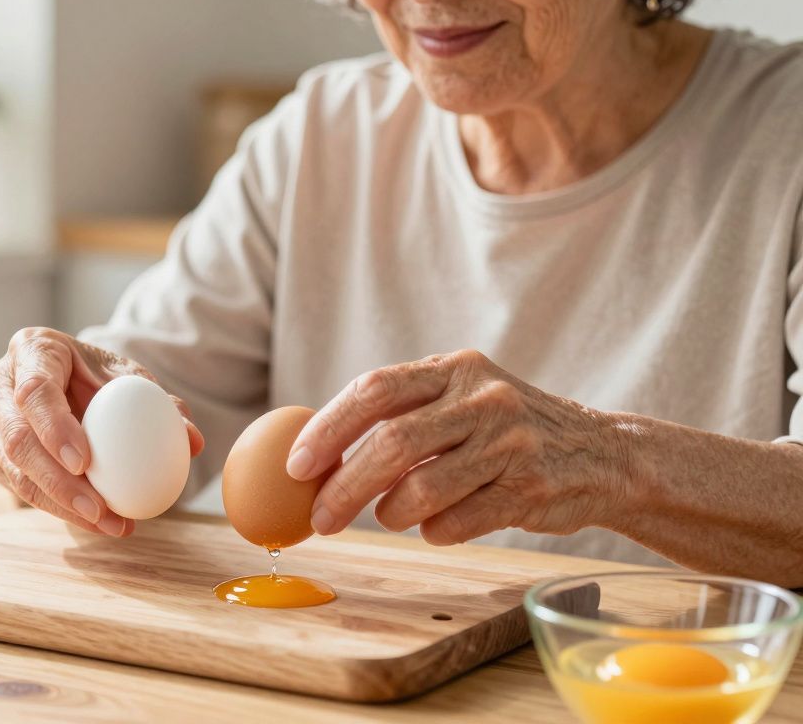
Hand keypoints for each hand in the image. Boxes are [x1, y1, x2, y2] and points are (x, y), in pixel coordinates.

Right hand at [0, 327, 204, 535]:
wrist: (78, 381)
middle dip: (56, 482)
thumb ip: (164, 404)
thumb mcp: (134, 379)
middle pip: (16, 438)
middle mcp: (0, 383)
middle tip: (99, 509)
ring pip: (14, 470)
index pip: (33, 391)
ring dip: (61, 505)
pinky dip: (59, 509)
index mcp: (32, 349)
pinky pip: (21, 488)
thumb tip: (193, 440)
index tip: (85, 463)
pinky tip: (98, 522)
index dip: (54, 428)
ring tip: (109, 524)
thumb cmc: (105, 376)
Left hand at [285, 349, 634, 543]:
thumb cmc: (507, 431)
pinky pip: (457, 522)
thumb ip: (402, 413)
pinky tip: (436, 526)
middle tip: (320, 518)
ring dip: (391, 514)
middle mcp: (483, 398)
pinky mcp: (530, 488)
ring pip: (421, 489)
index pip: (373, 390)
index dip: (328, 429)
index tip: (296, 466)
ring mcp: (510, 442)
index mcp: (454, 369)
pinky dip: (433, 531)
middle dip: (344, 487)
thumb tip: (317, 455)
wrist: (603, 455)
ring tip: (390, 517)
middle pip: (391, 444)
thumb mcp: (462, 398)